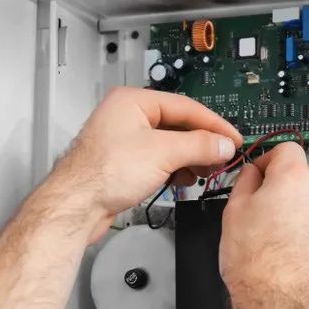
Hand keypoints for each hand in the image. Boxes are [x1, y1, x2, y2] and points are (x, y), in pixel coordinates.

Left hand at [49, 87, 241, 230]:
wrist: (75, 207)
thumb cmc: (103, 173)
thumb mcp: (163, 153)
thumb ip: (199, 146)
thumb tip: (223, 144)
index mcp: (133, 101)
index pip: (185, 106)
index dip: (213, 123)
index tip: (232, 138)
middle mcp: (127, 116)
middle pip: (178, 125)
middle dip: (202, 143)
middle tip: (222, 156)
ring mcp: (125, 140)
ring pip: (169, 144)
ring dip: (190, 158)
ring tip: (205, 170)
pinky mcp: (124, 163)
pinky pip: (158, 160)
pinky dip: (174, 168)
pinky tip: (183, 179)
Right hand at [219, 143, 308, 308]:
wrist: (277, 303)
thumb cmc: (255, 263)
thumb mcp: (233, 211)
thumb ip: (247, 181)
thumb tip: (254, 172)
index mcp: (294, 179)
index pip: (287, 150)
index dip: (270, 160)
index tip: (264, 173)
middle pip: (303, 181)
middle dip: (286, 194)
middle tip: (266, 217)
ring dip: (302, 216)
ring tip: (281, 241)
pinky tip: (297, 253)